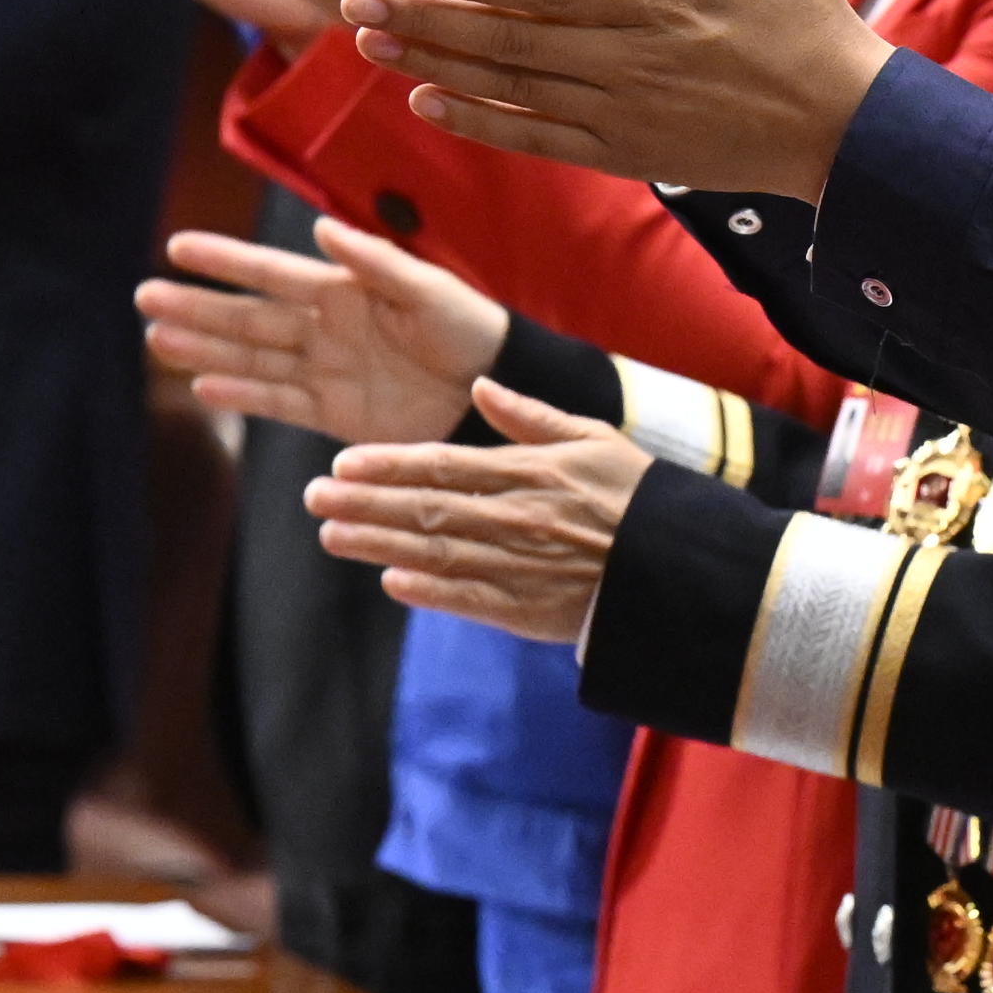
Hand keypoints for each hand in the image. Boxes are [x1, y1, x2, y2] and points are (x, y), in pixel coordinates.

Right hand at [139, 215, 512, 446]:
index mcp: (343, 289)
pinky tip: (204, 384)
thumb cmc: (468, 327)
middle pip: (248, 317)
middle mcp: (324, 328)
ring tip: (157, 340)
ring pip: (252, 358)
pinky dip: (243, 394)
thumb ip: (374, 261)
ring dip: (205, 349)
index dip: (225, 261)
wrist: (493, 389)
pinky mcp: (335, 413)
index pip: (271, 273)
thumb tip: (319, 231)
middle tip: (144, 298)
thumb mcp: (425, 288)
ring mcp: (325, 371)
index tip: (177, 248)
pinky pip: (279, 402)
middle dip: (197, 307)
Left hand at [305, 383, 656, 646]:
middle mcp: (517, 517)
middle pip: (427, 508)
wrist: (679, 570)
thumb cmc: (636, 497)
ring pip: (436, 552)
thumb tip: (480, 382)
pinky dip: (429, 591)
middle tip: (313, 498)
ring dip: (379, 544)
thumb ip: (531, 415)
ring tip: (331, 535)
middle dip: (365, 503)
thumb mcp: (594, 438)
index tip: (343, 462)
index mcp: (530, 471)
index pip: (444, 464)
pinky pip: (470, 599)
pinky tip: (390, 582)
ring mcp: (520, 565)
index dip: (389, 464)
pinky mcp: (528, 609)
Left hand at [332, 0, 895, 194]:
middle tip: (353, 2)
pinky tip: (426, 101)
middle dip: (424, 21)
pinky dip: (477, 123)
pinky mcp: (622, 152)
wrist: (839, 122)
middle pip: (506, 40)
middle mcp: (626, 59)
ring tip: (366, 42)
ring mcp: (620, 113)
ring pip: (508, 89)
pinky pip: (533, 139)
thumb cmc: (803, 4)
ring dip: (432, 65)